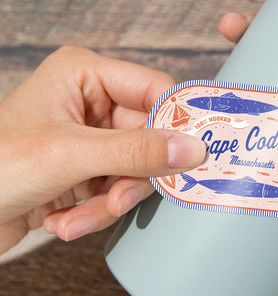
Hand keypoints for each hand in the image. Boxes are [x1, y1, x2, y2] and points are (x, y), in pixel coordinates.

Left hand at [0, 47, 205, 252]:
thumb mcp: (69, 155)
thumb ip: (137, 152)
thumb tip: (194, 149)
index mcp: (86, 74)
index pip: (156, 89)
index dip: (177, 121)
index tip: (197, 152)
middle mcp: (92, 100)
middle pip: (149, 136)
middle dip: (132, 177)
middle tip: (119, 199)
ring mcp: (90, 137)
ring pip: (136, 168)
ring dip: (110, 200)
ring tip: (77, 218)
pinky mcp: (86, 168)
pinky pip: (116, 188)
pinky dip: (96, 211)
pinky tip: (62, 222)